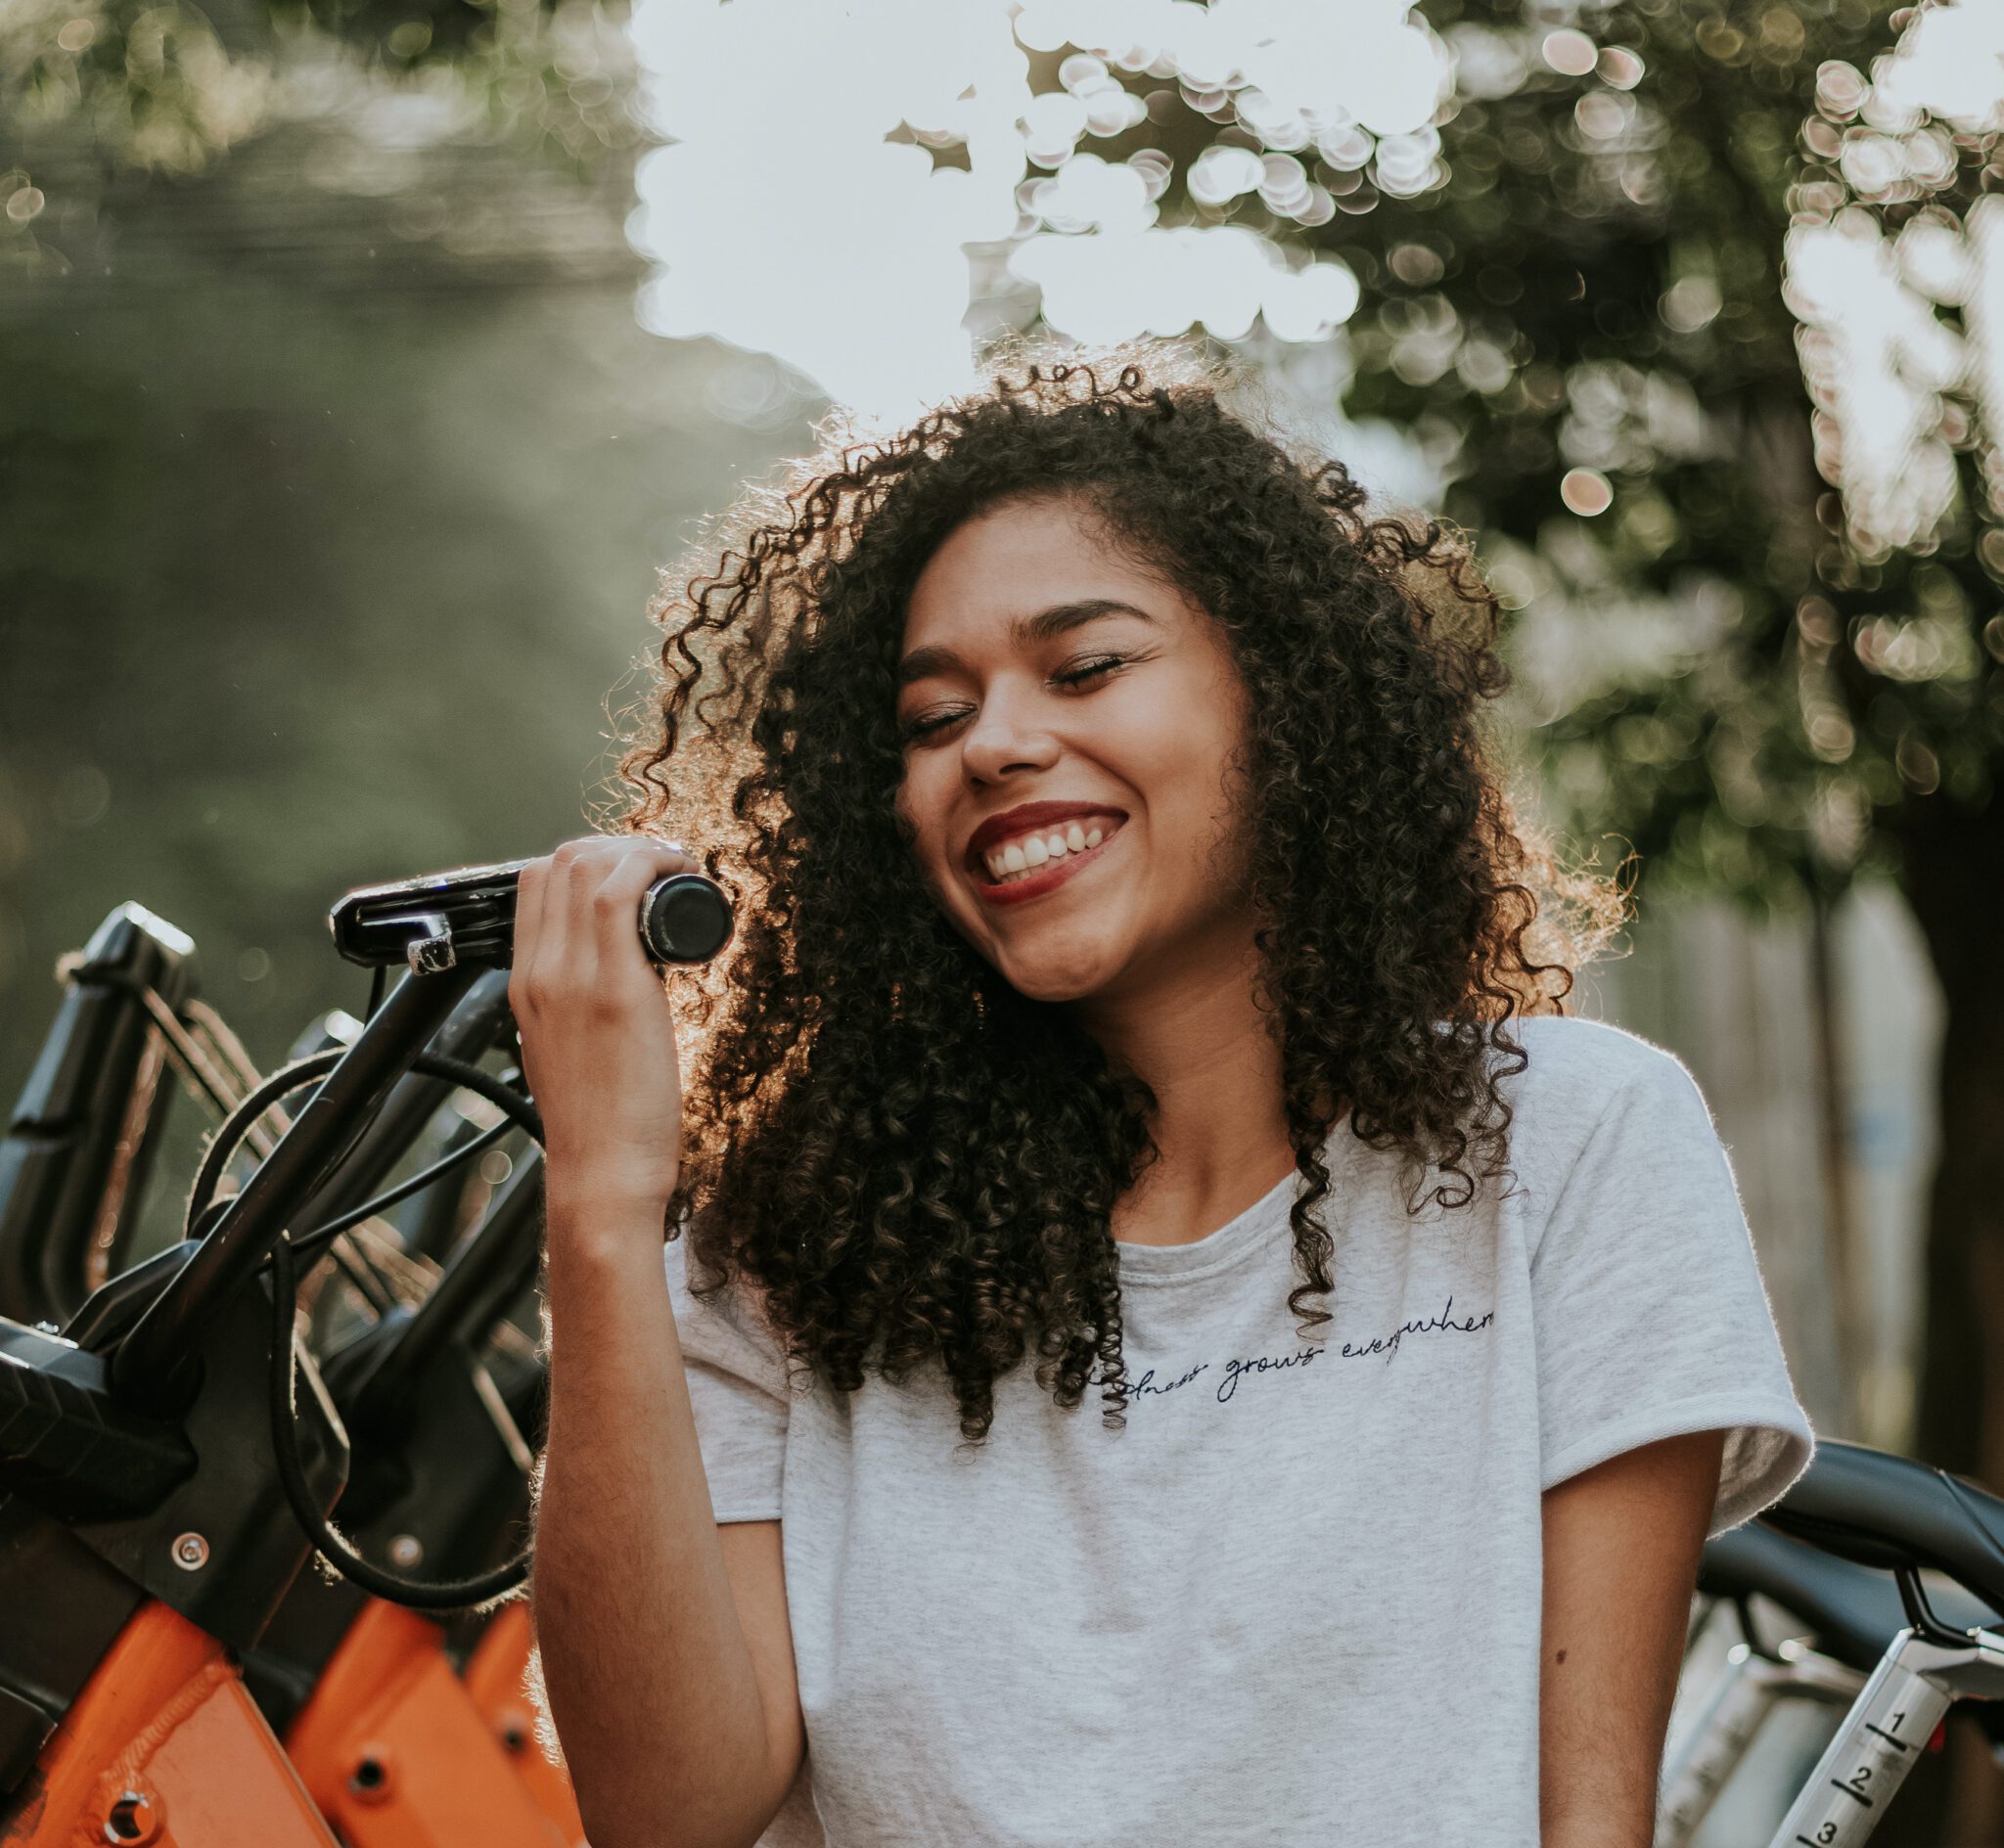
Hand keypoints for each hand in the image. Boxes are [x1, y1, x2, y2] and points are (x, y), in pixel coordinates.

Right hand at [509, 834, 696, 1219]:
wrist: (601, 1175)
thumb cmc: (597, 1124)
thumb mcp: (563, 1050)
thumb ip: (574, 1011)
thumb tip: (609, 986)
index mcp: (524, 986)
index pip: (533, 884)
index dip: (585, 859)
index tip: (629, 871)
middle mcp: (540, 974)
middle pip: (559, 863)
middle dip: (615, 846)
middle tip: (661, 865)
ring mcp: (573, 980)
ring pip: (587, 867)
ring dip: (639, 850)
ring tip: (676, 867)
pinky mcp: (617, 991)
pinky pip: (619, 895)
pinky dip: (652, 866)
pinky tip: (681, 872)